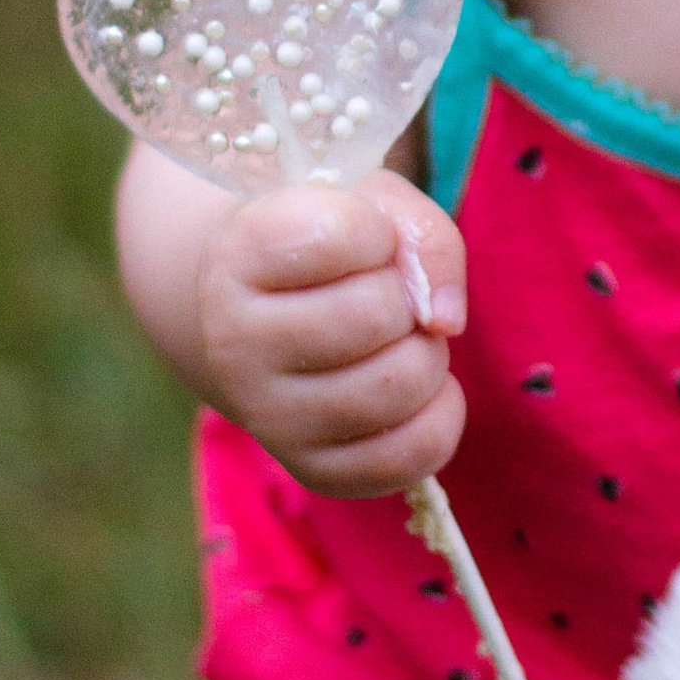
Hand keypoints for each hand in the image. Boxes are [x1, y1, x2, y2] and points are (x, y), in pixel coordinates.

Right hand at [196, 169, 467, 495]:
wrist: (265, 319)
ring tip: (396, 342)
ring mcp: (268, 418)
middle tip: (385, 299)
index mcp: (235, 258)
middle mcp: (234, 345)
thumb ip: (424, 236)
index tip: (358, 242)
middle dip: (407, 298)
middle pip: (375, 314)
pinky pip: (413, 452)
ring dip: (427, 354)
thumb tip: (445, 320)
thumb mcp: (371, 210)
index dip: (376, 231)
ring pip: (400, 384)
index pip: (338, 235)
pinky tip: (419, 389)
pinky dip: (442, 412)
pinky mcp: (312, 469)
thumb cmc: (329, 253)